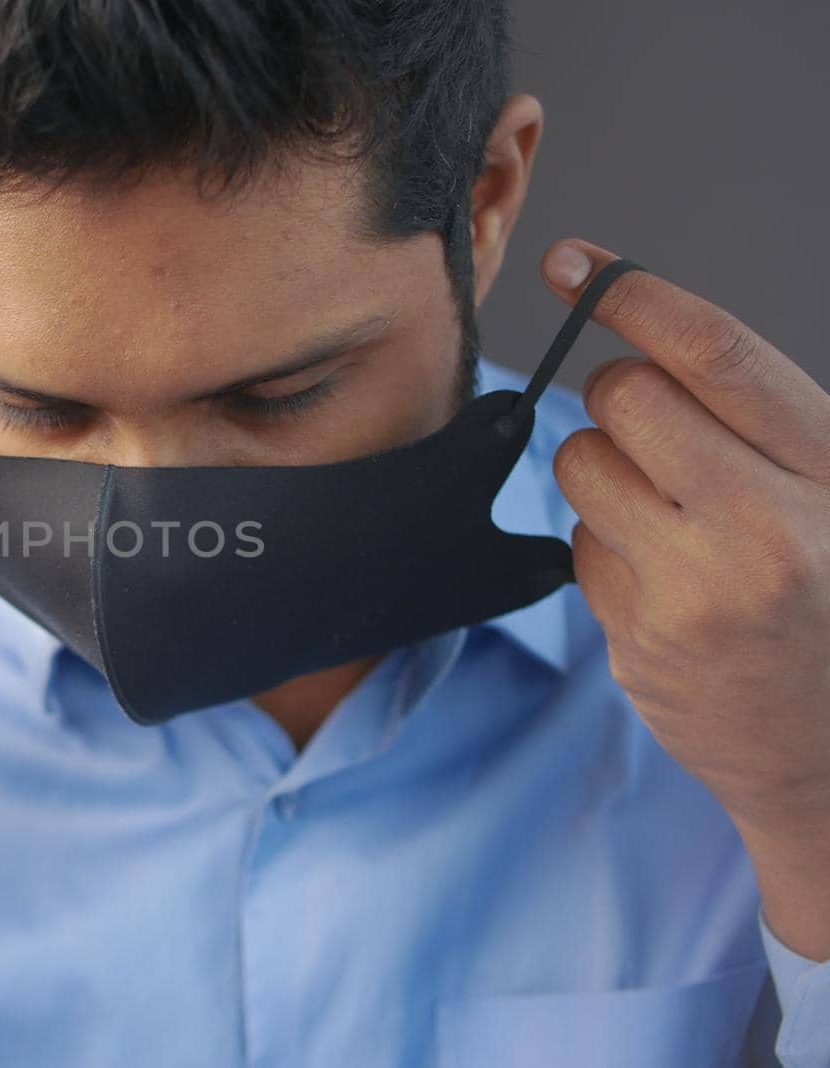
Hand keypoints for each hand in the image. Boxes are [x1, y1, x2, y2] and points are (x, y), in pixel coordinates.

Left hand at [541, 238, 829, 958]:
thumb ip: (767, 422)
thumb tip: (651, 339)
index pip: (716, 354)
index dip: (634, 292)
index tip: (574, 260)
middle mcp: (768, 527)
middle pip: (626, 396)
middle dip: (621, 395)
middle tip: (662, 437)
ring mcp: (697, 591)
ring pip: (581, 461)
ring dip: (605, 469)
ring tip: (670, 515)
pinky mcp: (640, 639)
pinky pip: (577, 542)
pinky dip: (605, 543)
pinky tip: (665, 581)